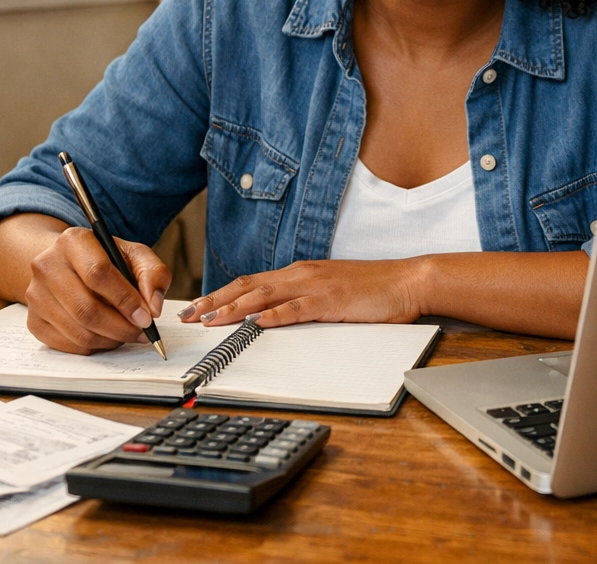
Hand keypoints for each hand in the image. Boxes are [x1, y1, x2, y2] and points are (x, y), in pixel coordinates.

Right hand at [25, 226, 170, 353]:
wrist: (68, 265)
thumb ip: (153, 274)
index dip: (125, 299)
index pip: (98, 273)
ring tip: (127, 333)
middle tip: (141, 333)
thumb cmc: (105, 259)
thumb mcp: (134, 255)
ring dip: (110, 339)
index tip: (146, 317)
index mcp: (73, 241)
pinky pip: (67, 344)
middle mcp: (47, 265)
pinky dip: (93, 346)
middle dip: (120, 327)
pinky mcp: (33, 320)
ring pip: (78, 331)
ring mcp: (36, 295)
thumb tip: (153, 307)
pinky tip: (106, 336)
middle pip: (86, 308)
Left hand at [178, 258, 425, 327]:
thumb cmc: (371, 289)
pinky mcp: (332, 300)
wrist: (405, 280)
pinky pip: (298, 308)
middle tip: (190, 315)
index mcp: (299, 273)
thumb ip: (302, 300)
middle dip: (216, 301)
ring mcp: (316, 286)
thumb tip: (273, 315)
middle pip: (248, 286)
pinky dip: (275, 315)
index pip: (251, 282)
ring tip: (212, 320)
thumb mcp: (329, 291)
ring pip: (265, 295)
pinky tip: (258, 323)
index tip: (199, 307)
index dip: (222, 294)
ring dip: (235, 308)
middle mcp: (301, 274)